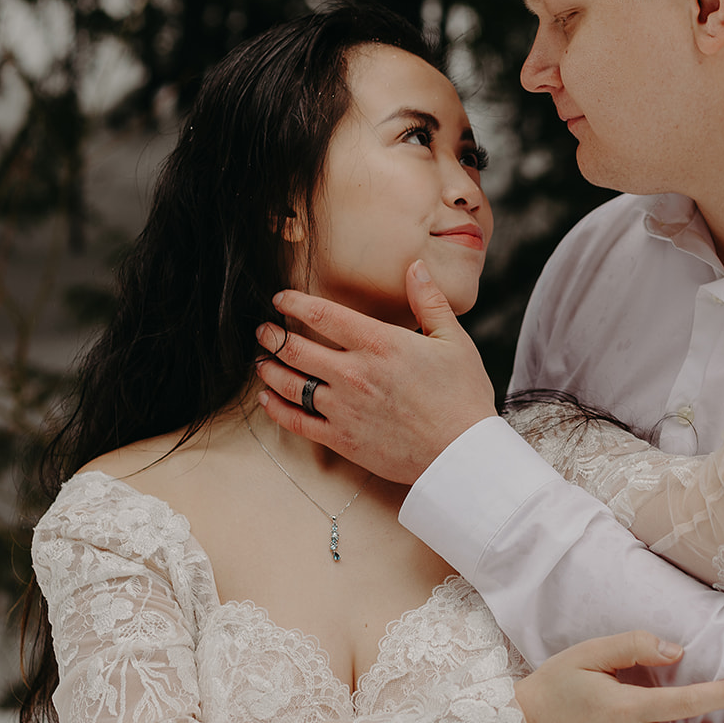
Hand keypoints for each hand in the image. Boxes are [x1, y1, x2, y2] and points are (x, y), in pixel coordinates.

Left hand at [255, 261, 497, 483]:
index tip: (281, 299)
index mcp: (379, 344)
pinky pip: (297, 422)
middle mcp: (353, 373)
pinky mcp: (341, 440)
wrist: (461, 455)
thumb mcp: (454, 341)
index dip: (294, 303)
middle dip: (272, 336)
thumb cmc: (462, 397)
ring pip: (290, 384)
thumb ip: (430, 301)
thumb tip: (416, 268)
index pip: (322, 315)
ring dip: (269, 368)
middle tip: (263, 330)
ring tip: (261, 360)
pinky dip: (276, 409)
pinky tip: (267, 399)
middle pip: (295, 348)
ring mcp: (344, 408)